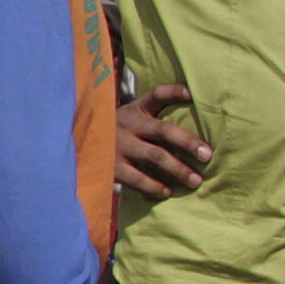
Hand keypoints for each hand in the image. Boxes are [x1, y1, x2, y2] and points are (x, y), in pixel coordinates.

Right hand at [116, 86, 211, 205]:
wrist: (77, 144)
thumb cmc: (117, 131)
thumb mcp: (130, 116)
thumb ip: (154, 115)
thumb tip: (191, 114)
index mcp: (136, 110)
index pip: (157, 95)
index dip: (174, 92)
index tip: (192, 94)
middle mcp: (129, 124)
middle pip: (163, 130)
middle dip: (188, 142)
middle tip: (207, 155)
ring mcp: (120, 146)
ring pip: (155, 156)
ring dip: (178, 169)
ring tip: (196, 180)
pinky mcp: (112, 167)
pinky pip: (137, 178)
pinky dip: (154, 186)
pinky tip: (167, 191)